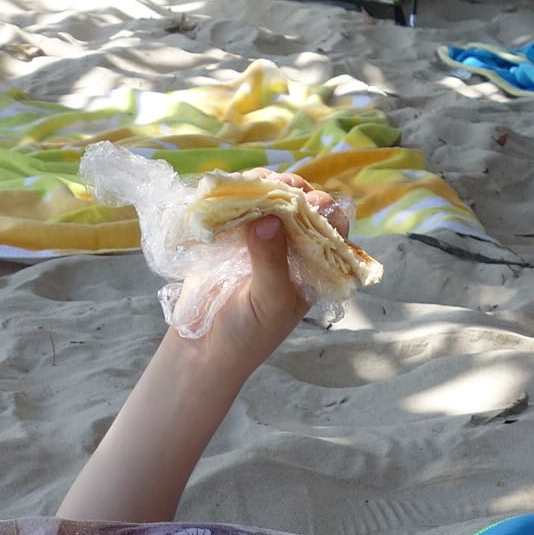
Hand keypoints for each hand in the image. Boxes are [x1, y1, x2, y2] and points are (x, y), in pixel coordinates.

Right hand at [195, 172, 347, 369]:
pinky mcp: (230, 238)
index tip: (309, 201)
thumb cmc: (247, 334)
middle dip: (290, 190)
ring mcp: (260, 240)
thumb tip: (271, 217)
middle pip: (299, 205)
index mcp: (312, 267)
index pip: (331, 227)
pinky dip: (233, 194)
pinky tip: (229, 190)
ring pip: (268, 200)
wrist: (202, 350)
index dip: (324, 209)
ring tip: (250, 184)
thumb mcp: (268, 301)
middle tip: (276, 185)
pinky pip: (236, 206)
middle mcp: (290, 249)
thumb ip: (271, 260)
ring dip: (260, 186)